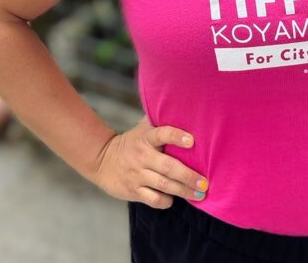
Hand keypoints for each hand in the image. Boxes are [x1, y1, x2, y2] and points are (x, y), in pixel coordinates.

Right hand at [92, 115, 208, 208]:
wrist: (102, 160)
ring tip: (200, 194)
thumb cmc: (132, 142)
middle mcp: (143, 156)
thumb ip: (160, 119)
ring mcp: (138, 174)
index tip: (192, 141)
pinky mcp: (134, 190)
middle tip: (205, 182)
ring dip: (183, 191)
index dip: (177, 137)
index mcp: (146, 137)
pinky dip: (166, 201)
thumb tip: (183, 106)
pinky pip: (153, 199)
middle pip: (168, 166)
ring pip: (163, 184)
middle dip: (188, 175)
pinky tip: (174, 199)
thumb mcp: (143, 128)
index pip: (163, 134)